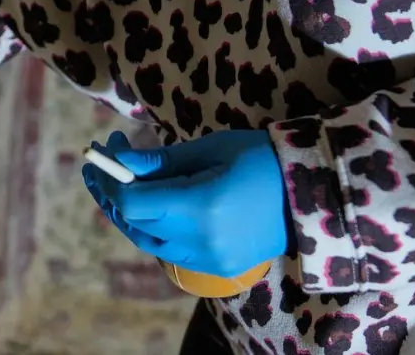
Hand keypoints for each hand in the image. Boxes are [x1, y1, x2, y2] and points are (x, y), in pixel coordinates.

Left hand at [81, 129, 286, 277]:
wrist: (313, 194)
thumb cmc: (261, 159)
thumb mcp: (210, 149)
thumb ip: (161, 161)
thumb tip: (119, 160)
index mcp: (200, 207)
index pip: (131, 202)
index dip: (110, 178)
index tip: (101, 150)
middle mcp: (200, 241)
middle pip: (134, 222)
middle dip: (112, 191)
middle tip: (104, 162)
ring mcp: (210, 259)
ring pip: (147, 240)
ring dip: (129, 212)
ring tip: (123, 180)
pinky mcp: (218, 266)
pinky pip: (169, 251)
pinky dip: (153, 228)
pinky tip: (151, 203)